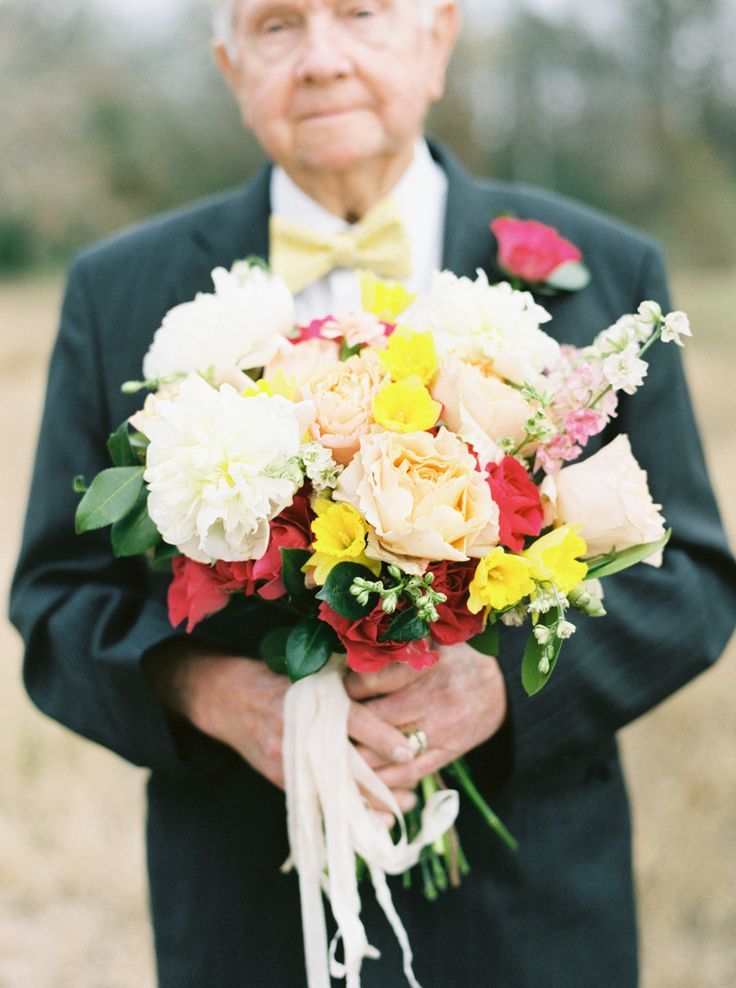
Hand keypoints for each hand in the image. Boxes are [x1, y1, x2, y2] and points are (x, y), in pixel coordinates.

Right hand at [143, 642, 416, 792]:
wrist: (228, 698)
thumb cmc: (277, 677)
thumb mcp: (309, 671)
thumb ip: (344, 681)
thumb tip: (394, 682)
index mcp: (307, 701)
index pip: (350, 721)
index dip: (381, 737)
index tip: (409, 750)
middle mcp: (297, 735)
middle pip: (346, 765)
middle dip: (382, 782)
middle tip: (415, 791)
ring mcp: (288, 762)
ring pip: (334, 790)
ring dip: (370, 804)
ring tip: (404, 807)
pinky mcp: (282, 779)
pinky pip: (319, 802)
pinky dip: (347, 814)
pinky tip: (375, 822)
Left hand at [344, 642, 506, 807]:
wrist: (499, 683)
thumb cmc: (454, 655)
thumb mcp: (429, 639)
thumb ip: (395, 646)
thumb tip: (347, 654)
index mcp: (428, 661)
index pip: (371, 681)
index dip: (345, 689)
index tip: (331, 690)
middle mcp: (436, 695)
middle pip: (375, 718)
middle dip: (345, 726)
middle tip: (320, 728)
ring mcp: (445, 727)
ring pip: (388, 750)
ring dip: (357, 757)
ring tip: (331, 755)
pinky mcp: (450, 752)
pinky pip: (411, 772)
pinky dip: (384, 779)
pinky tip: (362, 779)